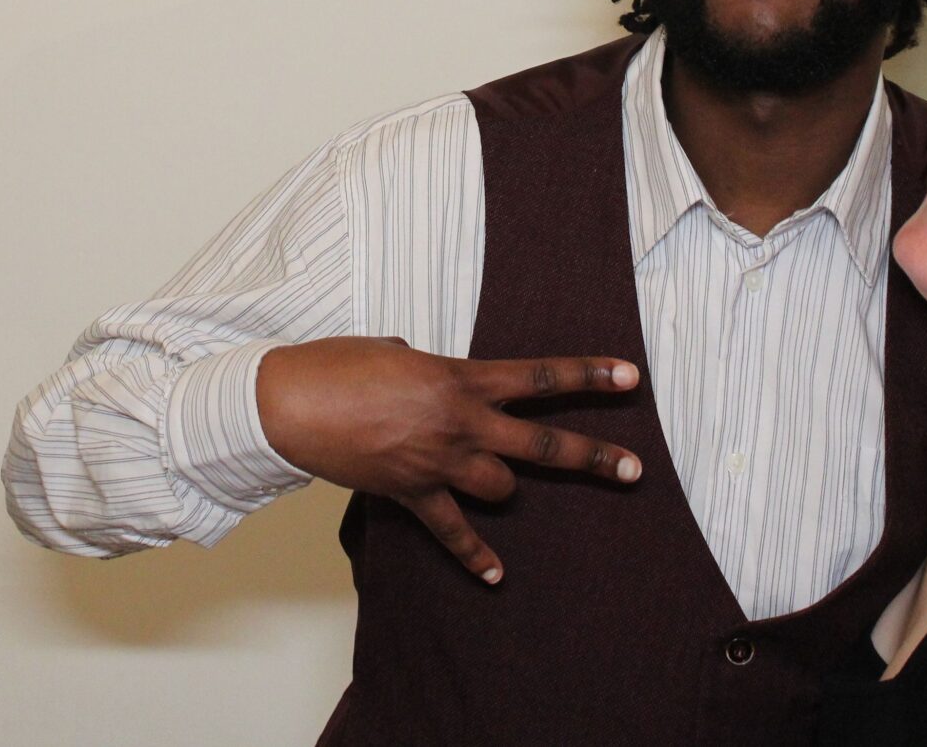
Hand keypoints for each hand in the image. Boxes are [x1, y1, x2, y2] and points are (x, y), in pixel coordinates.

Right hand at [254, 336, 641, 583]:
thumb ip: (429, 366)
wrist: (292, 403)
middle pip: (542, 447)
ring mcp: (439, 462)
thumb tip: (432, 377)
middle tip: (634, 470)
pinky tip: (495, 577)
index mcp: (461, 378)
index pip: (539, 377)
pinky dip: (474, 556)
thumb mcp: (395, 349)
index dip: (588, 377)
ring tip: (496, 481)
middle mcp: (461, 423)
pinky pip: (453, 533)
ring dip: (505, 486)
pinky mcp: (412, 494)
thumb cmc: (338, 364)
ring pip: (502, 489)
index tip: (630, 379)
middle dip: (593, 459)